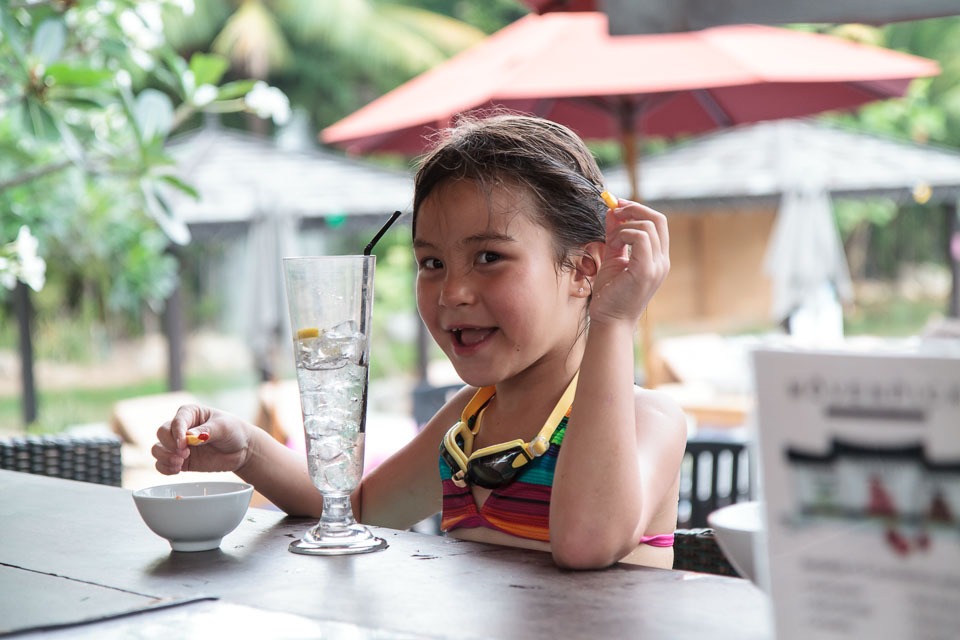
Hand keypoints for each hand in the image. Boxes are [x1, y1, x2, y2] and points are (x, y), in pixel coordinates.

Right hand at [152, 405, 252, 474]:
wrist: (242, 450)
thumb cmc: (233, 431)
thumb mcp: (223, 427)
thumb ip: (207, 431)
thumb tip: (189, 436)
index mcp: (190, 413)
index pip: (176, 421)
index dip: (177, 433)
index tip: (184, 444)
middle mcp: (181, 428)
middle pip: (162, 433)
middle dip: (170, 445)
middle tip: (185, 454)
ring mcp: (178, 445)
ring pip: (157, 448)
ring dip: (164, 457)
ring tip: (179, 463)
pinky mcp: (179, 460)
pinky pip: (161, 464)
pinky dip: (164, 468)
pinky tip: (176, 469)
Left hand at [590, 199, 669, 325]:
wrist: (609, 321)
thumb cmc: (611, 293)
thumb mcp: (613, 257)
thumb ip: (615, 235)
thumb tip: (612, 211)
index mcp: (658, 258)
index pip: (657, 223)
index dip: (638, 209)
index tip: (617, 205)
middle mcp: (662, 261)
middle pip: (658, 219)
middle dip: (634, 208)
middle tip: (614, 209)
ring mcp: (657, 267)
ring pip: (648, 227)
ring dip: (624, 226)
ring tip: (611, 240)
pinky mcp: (646, 271)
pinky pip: (641, 238)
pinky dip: (625, 234)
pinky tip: (614, 244)